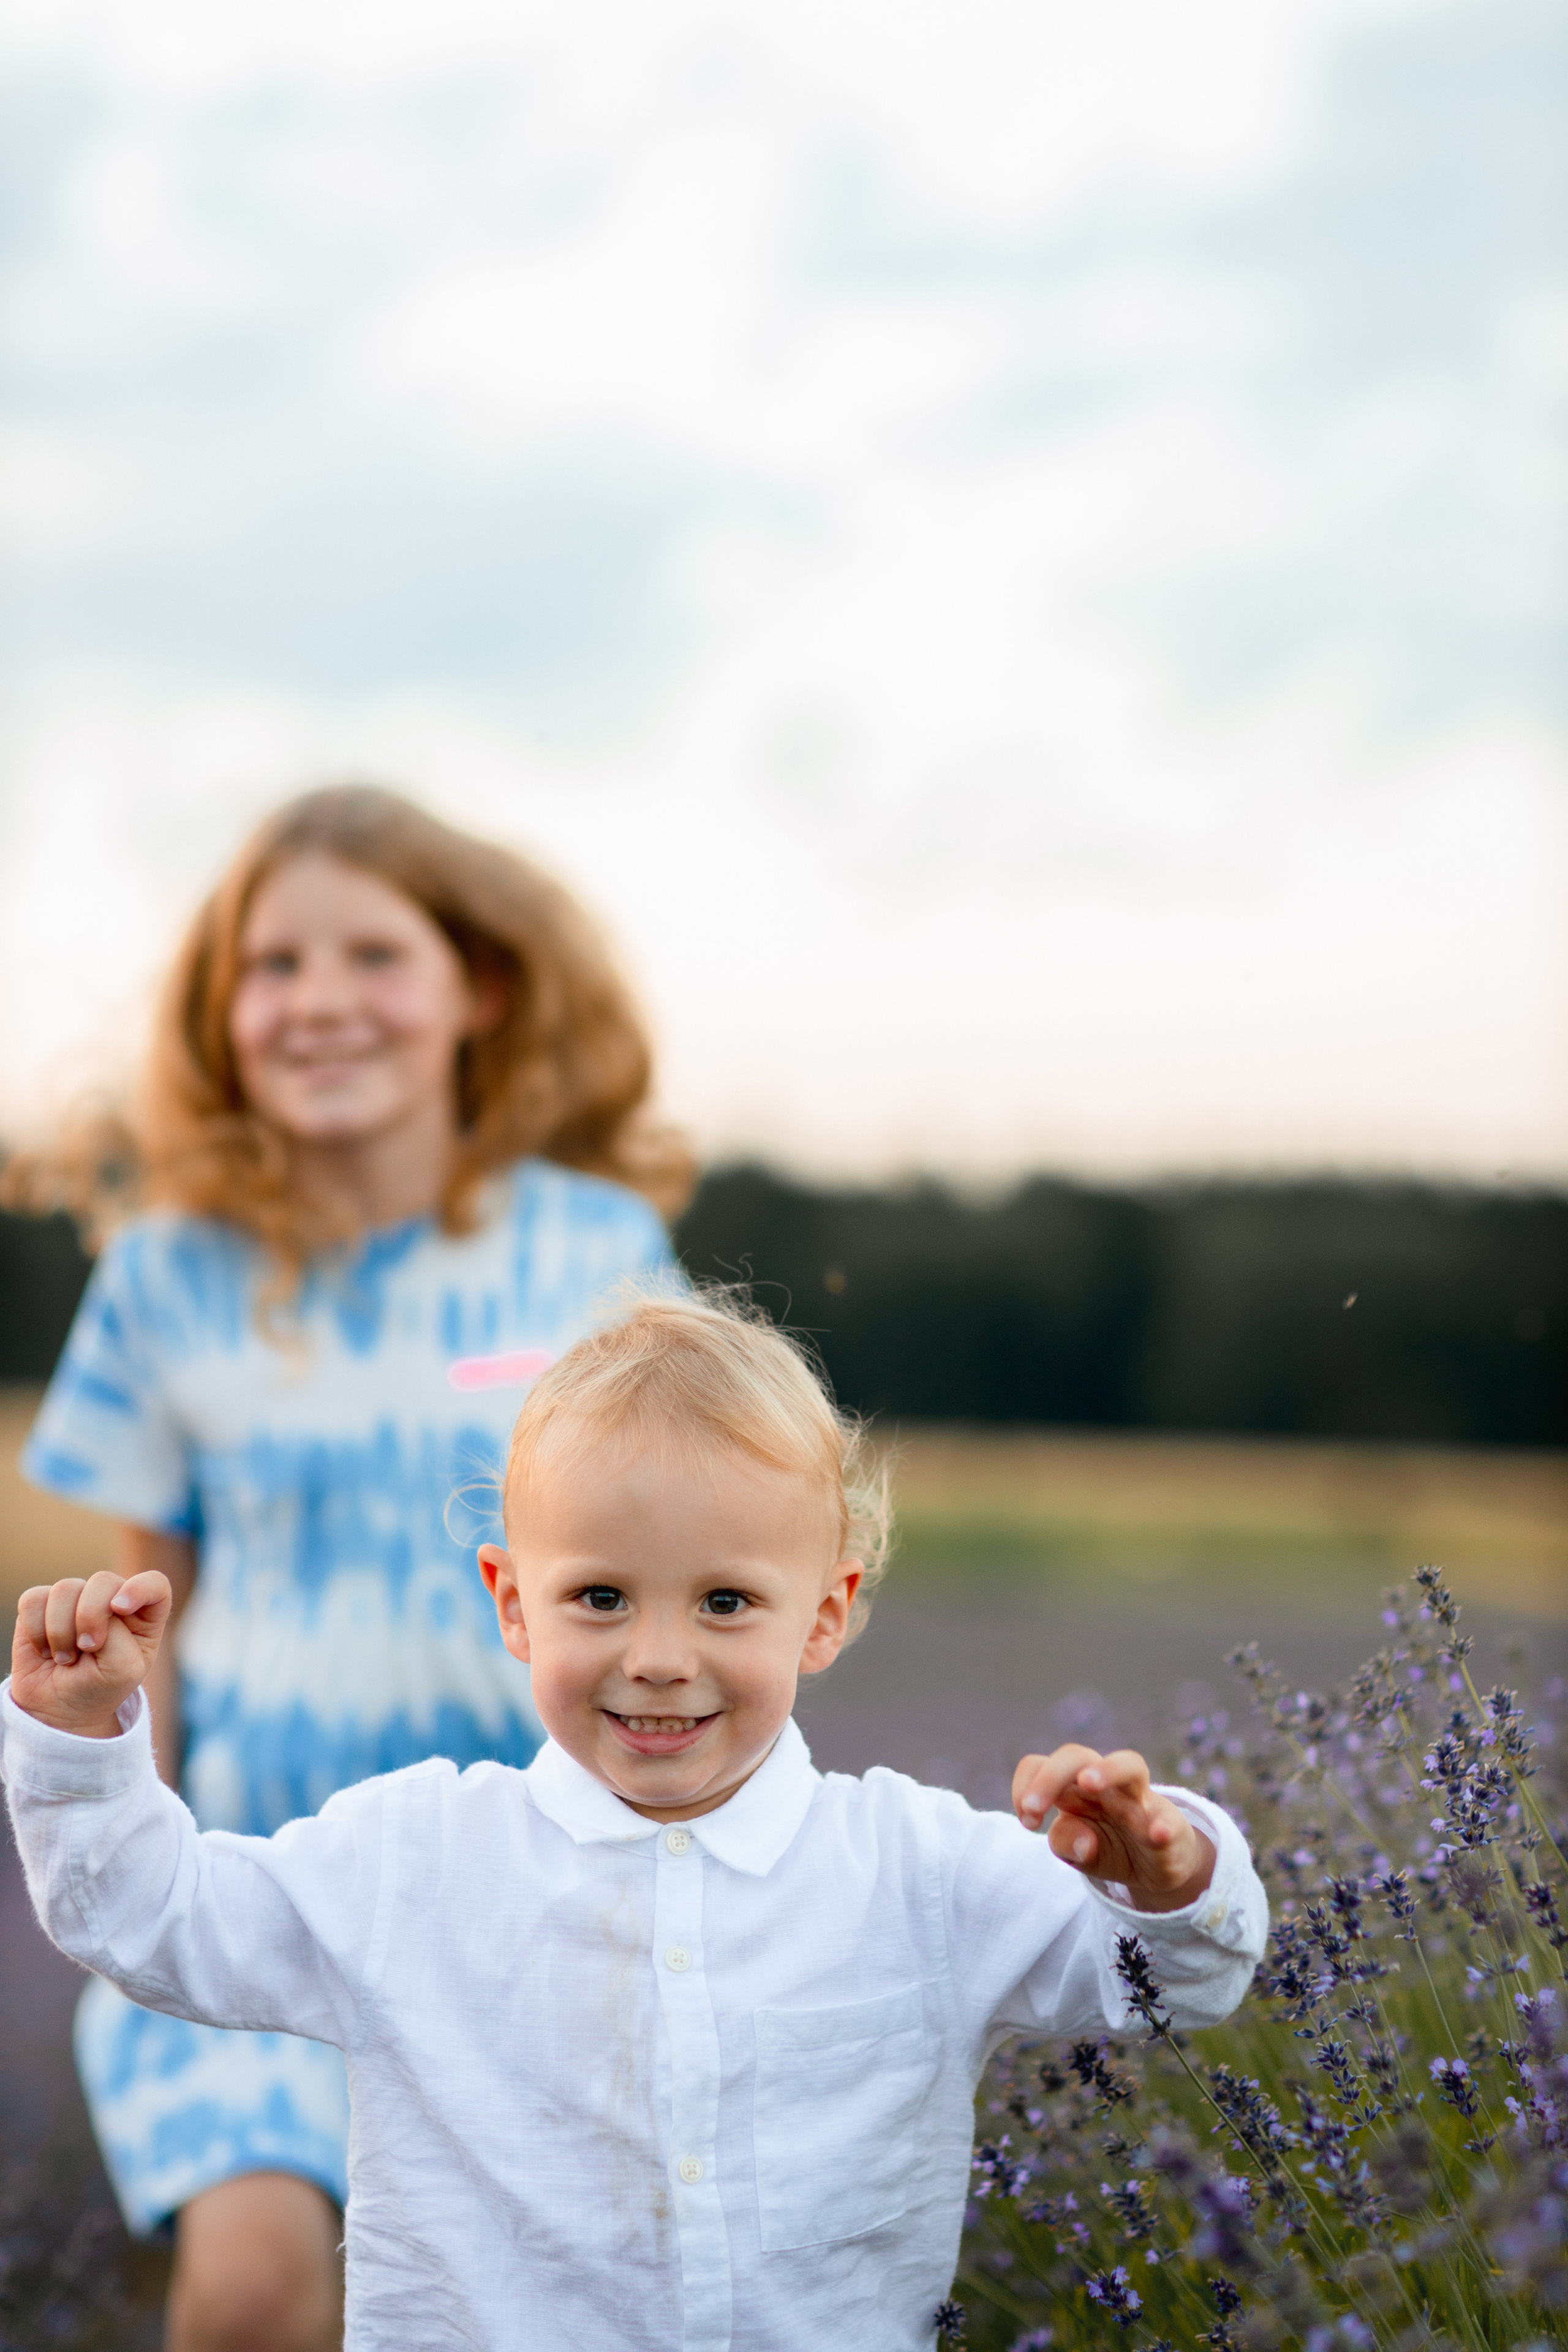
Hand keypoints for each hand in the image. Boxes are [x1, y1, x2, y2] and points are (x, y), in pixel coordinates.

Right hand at [11, 1572, 172, 1740]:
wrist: (58, 1709)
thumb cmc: (98, 1688)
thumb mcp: (122, 1671)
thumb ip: (116, 1637)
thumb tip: (85, 1610)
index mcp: (143, 1615)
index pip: (154, 1583)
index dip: (139, 1588)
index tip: (119, 1608)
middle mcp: (111, 1599)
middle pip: (104, 1580)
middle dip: (90, 1616)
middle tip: (88, 1648)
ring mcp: (77, 1599)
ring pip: (65, 1589)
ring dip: (61, 1631)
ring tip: (66, 1658)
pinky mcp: (42, 1604)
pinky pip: (33, 1599)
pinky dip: (36, 1630)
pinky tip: (45, 1650)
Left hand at [1012, 1743, 1214, 1912]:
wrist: (1155, 1867)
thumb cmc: (1108, 1847)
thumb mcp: (1078, 1853)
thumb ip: (1066, 1844)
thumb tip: (1083, 1844)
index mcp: (1073, 1788)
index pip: (1039, 1765)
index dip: (1025, 1787)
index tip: (1027, 1822)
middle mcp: (1106, 1785)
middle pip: (1076, 1755)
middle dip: (1050, 1777)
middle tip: (1034, 1810)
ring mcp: (1140, 1800)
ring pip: (1129, 1765)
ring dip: (1107, 1770)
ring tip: (1088, 1782)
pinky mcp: (1170, 1824)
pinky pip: (1167, 1819)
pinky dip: (1162, 1824)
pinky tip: (1156, 1834)